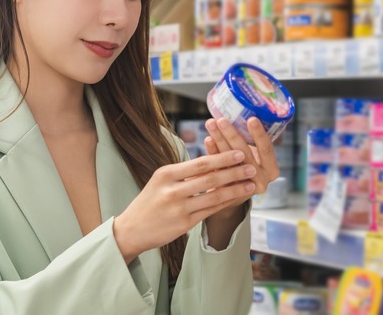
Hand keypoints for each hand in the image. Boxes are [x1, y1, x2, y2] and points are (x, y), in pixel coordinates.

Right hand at [113, 150, 255, 262]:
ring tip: (251, 184)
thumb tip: (212, 160)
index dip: (222, 158)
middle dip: (234, 171)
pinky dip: (226, 203)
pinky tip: (237, 198)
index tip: (239, 153)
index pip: (200, 163)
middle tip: (251, 167)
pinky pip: (210, 211)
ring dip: (235, 189)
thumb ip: (184, 173)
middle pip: (210, 178)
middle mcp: (172, 190)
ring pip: (214, 196)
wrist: (131, 230)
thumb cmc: (149, 202)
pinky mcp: (184, 224)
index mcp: (166, 173)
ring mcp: (179, 208)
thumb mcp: (160, 181)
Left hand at [204, 117, 279, 197]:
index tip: (251, 119)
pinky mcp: (227, 191)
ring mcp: (243, 187)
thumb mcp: (255, 156)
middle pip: (244, 154)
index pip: (266, 149)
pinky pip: (218, 169)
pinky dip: (212, 152)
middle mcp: (261, 179)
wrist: (236, 194)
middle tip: (221, 120)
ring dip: (219, 140)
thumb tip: (238, 113)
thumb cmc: (247, 166)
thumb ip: (249, 142)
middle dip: (232, 134)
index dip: (259, 134)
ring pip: (229, 160)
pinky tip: (208, 139)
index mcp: (271, 169)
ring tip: (211, 124)